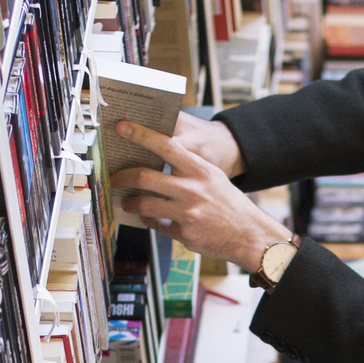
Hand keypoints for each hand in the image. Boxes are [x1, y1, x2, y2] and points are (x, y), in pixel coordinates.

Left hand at [109, 120, 288, 271]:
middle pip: (145, 177)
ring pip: (145, 204)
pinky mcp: (184, 233)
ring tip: (127, 201)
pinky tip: (147, 217)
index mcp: (200, 170)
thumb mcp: (213, 177)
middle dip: (122, 176)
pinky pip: (156, 225)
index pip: (165, 145)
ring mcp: (187, 213)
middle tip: (113, 177)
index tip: (122, 127)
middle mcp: (192, 190)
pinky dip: (148, 220)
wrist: (250, 235)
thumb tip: (158, 159)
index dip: (141, 134)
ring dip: (131, 202)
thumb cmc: (229, 204)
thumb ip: (188, 168)